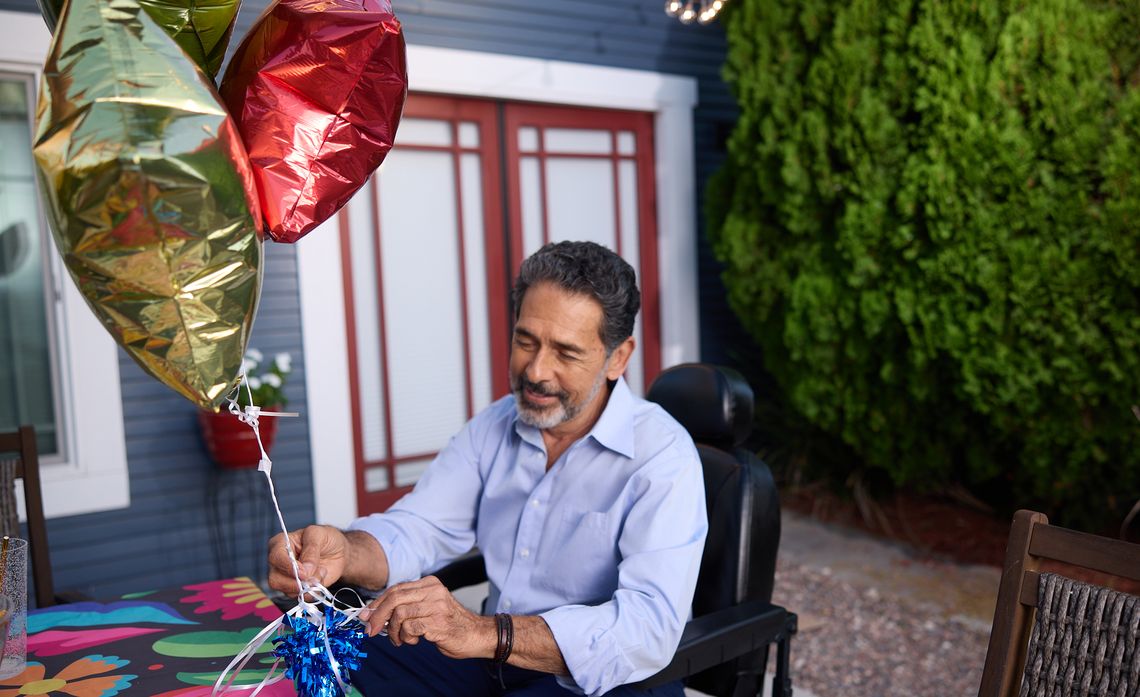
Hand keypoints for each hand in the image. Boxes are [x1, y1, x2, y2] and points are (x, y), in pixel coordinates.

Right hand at [267, 525, 348, 594]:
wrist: (338, 550)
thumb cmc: (325, 538)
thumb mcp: (318, 534)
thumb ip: (311, 551)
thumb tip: (304, 572)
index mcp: (280, 543)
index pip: (276, 558)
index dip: (289, 567)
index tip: (304, 573)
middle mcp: (279, 562)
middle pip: (276, 579)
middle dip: (297, 582)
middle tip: (314, 578)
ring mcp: (286, 577)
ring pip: (287, 591)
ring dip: (308, 585)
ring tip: (321, 571)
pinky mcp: (296, 588)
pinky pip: (300, 596)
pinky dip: (312, 591)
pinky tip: (320, 579)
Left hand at [359, 576, 494, 659]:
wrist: (476, 634)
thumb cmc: (450, 623)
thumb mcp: (429, 607)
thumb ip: (408, 605)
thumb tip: (377, 613)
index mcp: (429, 583)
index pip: (396, 589)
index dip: (377, 603)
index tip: (366, 615)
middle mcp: (433, 591)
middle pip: (395, 598)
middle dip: (378, 616)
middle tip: (371, 631)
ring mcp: (436, 606)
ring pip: (400, 613)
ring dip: (394, 631)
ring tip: (400, 639)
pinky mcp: (438, 622)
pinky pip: (410, 628)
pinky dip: (406, 637)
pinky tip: (414, 641)